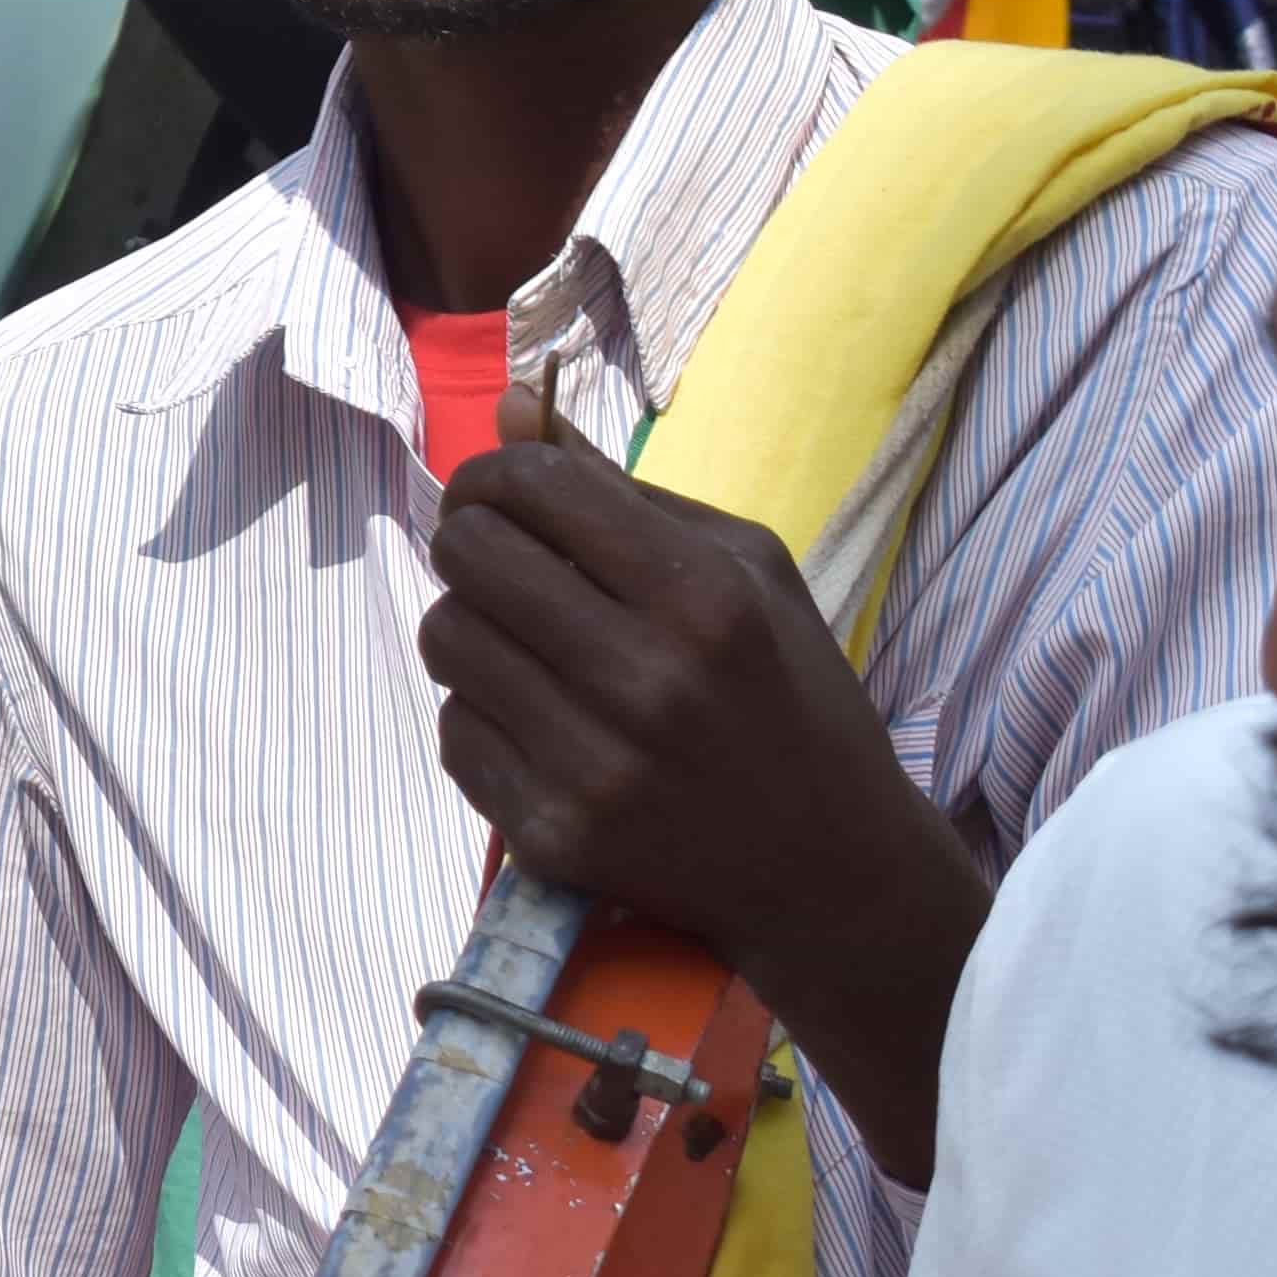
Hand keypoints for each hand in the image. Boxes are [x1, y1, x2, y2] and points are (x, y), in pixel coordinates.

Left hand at [414, 382, 991, 1165]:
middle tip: (501, 560)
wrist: (831, 872)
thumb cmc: (788, 696)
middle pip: (468, 554)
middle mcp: (645, 679)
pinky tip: (543, 723)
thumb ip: (618, 484)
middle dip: (470, 540)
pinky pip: (453, 732)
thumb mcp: (743, 570)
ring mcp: (594, 766)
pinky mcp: (554, 836)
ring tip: (528, 644)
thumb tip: (508, 405)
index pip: (531, 486)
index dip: (494, 474)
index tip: (502, 492)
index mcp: (702, 596)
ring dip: (471, 627)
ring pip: (445, 638)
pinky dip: (482, 716)